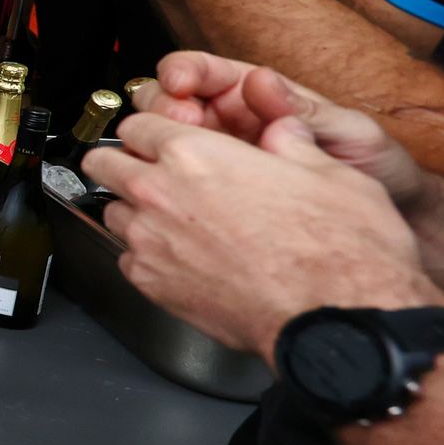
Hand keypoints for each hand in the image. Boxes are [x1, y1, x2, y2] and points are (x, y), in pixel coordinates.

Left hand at [83, 113, 441, 361]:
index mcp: (195, 154)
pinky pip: (127, 259)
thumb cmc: (339, 250)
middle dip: (121, 162)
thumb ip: (292, 143)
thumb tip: (284, 129)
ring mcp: (150, 242)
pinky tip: (178, 258)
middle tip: (145, 171)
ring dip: (132, 210)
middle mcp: (160, 194)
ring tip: (169, 219)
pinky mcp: (152, 285)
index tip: (158, 137)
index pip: (137, 124)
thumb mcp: (328, 172)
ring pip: (113, 211)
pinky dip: (143, 255)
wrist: (334, 320)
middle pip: (104, 164)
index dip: (150, 128)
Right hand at [140, 51, 428, 207]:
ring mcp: (219, 162)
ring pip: (164, 144)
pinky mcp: (215, 196)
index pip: (203, 71)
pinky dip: (169, 185)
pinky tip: (184, 192)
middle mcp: (230, 125)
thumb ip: (306, 112)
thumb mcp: (351, 133)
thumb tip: (261, 82)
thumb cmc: (376, 170)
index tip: (181, 84)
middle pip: (167, 102)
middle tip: (182, 124)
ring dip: (161, 146)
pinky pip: (179, 185)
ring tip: (184, 160)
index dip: (183, 72)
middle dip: (162, 107)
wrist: (389, 224)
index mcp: (257, 97)